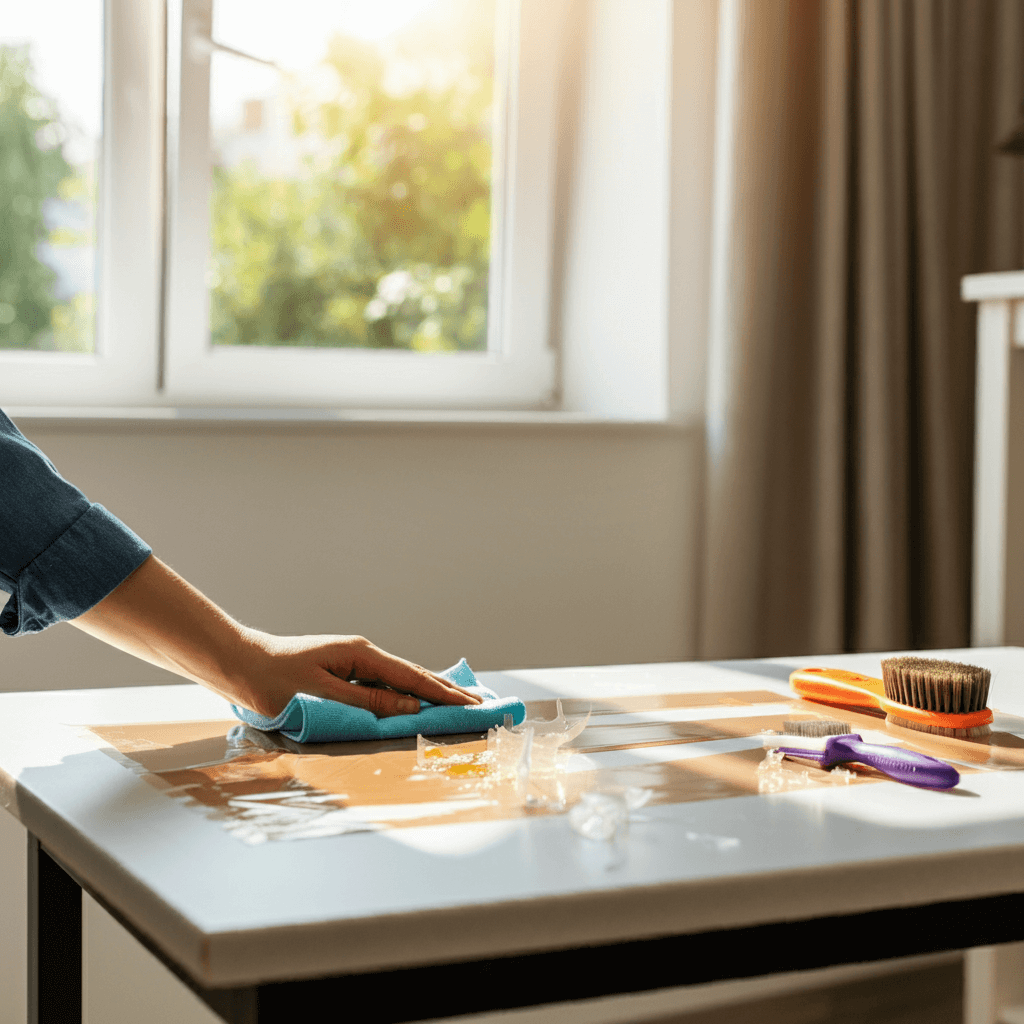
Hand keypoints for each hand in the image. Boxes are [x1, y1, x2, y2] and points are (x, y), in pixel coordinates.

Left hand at [234, 631, 483, 718]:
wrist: (240, 664)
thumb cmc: (273, 681)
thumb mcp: (322, 695)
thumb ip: (367, 703)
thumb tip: (410, 708)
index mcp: (360, 655)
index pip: (411, 678)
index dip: (443, 694)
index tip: (471, 705)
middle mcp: (362, 654)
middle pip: (413, 675)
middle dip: (446, 691)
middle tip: (478, 704)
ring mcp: (354, 661)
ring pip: (400, 679)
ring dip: (430, 692)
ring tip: (458, 701)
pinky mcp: (344, 671)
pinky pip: (385, 684)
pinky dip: (407, 692)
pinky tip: (417, 699)